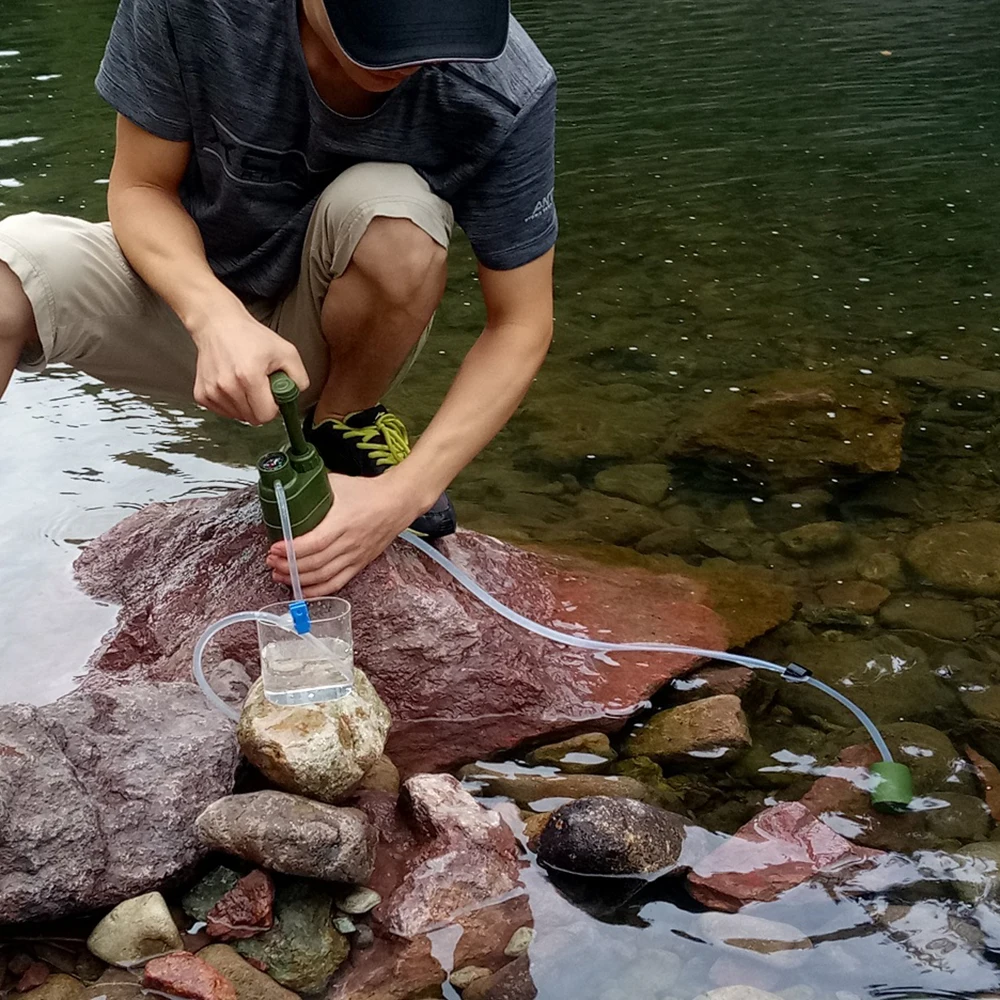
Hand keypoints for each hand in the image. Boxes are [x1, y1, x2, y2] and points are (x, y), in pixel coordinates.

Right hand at [191, 307, 308, 423]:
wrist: (217, 325)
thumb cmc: (249, 336)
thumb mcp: (286, 351)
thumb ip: (299, 377)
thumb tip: (296, 395)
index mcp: (249, 376)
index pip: (266, 415)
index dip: (274, 408)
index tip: (273, 395)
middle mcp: (227, 386)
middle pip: (253, 418)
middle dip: (261, 406)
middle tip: (261, 385)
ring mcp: (212, 392)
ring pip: (238, 416)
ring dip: (246, 405)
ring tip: (246, 382)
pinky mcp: (201, 395)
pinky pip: (223, 412)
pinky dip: (231, 403)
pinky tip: (233, 385)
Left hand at [266, 472, 420, 595]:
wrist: (397, 503)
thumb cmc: (369, 493)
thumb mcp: (338, 484)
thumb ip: (314, 488)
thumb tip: (289, 489)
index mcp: (343, 522)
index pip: (315, 542)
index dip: (292, 549)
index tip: (275, 548)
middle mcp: (349, 543)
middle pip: (315, 564)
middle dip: (288, 566)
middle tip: (271, 561)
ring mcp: (355, 556)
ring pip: (323, 577)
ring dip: (298, 580)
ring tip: (279, 575)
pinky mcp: (359, 564)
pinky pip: (337, 583)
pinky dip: (317, 590)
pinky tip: (302, 589)